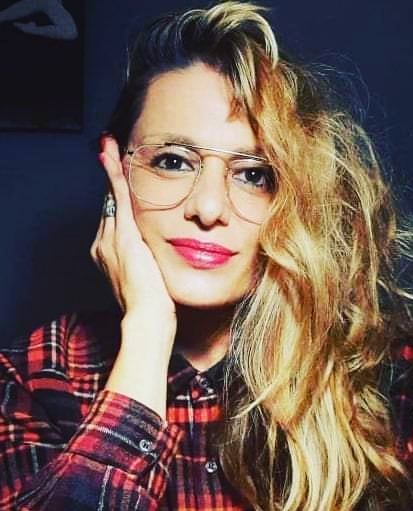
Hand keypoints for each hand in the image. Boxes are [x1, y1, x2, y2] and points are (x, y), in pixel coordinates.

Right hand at [92, 136, 175, 417]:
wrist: (148, 318)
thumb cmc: (156, 307)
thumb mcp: (153, 281)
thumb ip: (153, 264)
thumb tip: (166, 256)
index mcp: (111, 256)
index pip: (114, 220)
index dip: (117, 201)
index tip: (122, 184)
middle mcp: (104, 245)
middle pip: (110, 207)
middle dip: (114, 182)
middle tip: (114, 154)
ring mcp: (111, 240)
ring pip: (112, 199)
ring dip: (112, 173)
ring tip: (111, 149)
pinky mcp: (123, 236)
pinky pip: (118, 198)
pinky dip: (115, 175)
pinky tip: (113, 154)